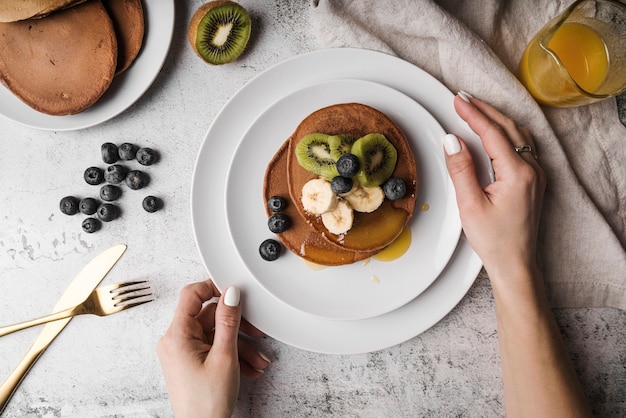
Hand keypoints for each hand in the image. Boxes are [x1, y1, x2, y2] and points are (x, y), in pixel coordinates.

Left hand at [157, 280, 268, 417]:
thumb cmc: (206, 403)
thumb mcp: (225, 356)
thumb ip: (228, 321)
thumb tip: (231, 294)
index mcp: (177, 335)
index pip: (192, 295)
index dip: (213, 287)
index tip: (233, 289)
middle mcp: (176, 341)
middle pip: (209, 317)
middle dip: (237, 326)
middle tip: (256, 331)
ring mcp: (183, 352)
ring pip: (215, 335)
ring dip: (240, 345)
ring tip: (259, 359)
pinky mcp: (191, 362)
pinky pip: (213, 348)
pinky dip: (233, 355)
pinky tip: (250, 368)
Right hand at [443, 93, 545, 282]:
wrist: (515, 263)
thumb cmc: (495, 240)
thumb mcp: (470, 206)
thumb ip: (461, 170)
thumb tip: (452, 141)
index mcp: (518, 174)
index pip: (493, 133)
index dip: (473, 115)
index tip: (458, 100)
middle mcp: (533, 170)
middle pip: (508, 128)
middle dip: (485, 110)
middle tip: (464, 98)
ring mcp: (537, 175)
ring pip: (518, 135)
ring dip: (497, 119)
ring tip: (476, 109)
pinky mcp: (534, 181)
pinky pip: (523, 146)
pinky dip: (507, 132)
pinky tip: (496, 131)